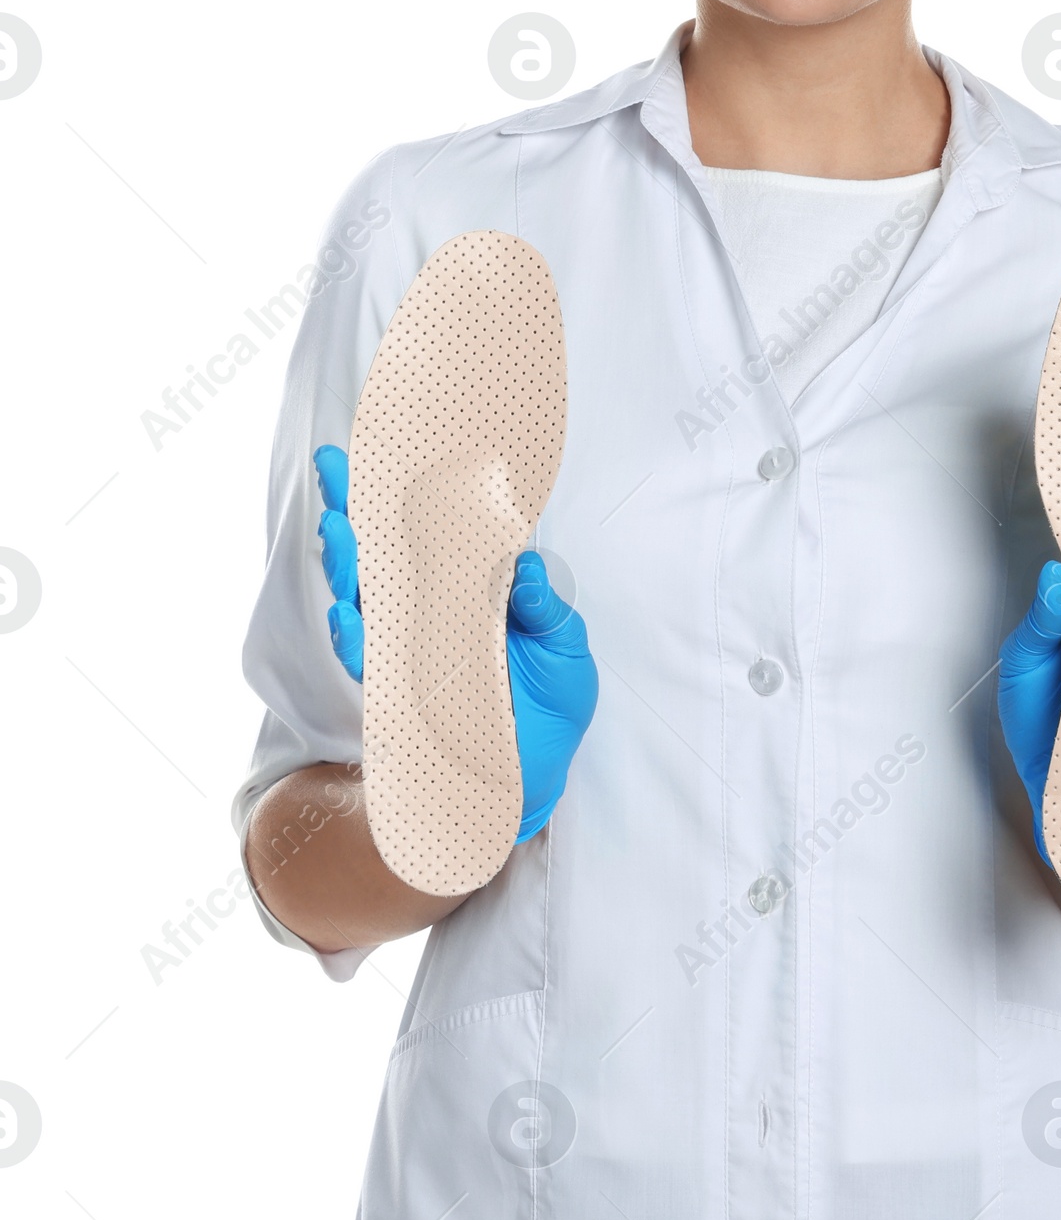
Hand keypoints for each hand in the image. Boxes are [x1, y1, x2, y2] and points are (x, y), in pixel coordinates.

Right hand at [312, 444, 597, 843]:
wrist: (531, 779)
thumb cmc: (550, 706)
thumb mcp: (565, 651)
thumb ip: (545, 609)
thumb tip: (526, 565)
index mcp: (473, 586)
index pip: (440, 524)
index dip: (417, 485)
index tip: (398, 440)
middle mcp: (432, 608)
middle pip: (386, 546)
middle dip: (358, 504)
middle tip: (336, 463)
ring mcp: (409, 645)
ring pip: (365, 595)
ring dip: (349, 563)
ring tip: (337, 528)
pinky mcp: (398, 690)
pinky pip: (368, 660)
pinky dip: (356, 637)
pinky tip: (346, 612)